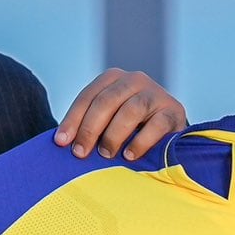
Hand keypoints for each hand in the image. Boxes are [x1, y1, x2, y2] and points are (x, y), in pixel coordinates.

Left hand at [54, 69, 186, 160]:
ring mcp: (156, 93)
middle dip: (90, 128)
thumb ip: (89, 125)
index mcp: (113, 79)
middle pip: (107, 101)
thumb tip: (62, 143)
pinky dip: (141, 141)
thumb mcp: (107, 119)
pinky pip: (156, 125)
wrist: (168, 131)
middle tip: (80, 153)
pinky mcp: (173, 111)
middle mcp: (134, 80)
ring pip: (131, 110)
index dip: (73, 119)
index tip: (61, 142)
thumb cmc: (129, 128)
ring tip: (106, 154)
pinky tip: (130, 156)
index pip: (88, 96)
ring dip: (114, 135)